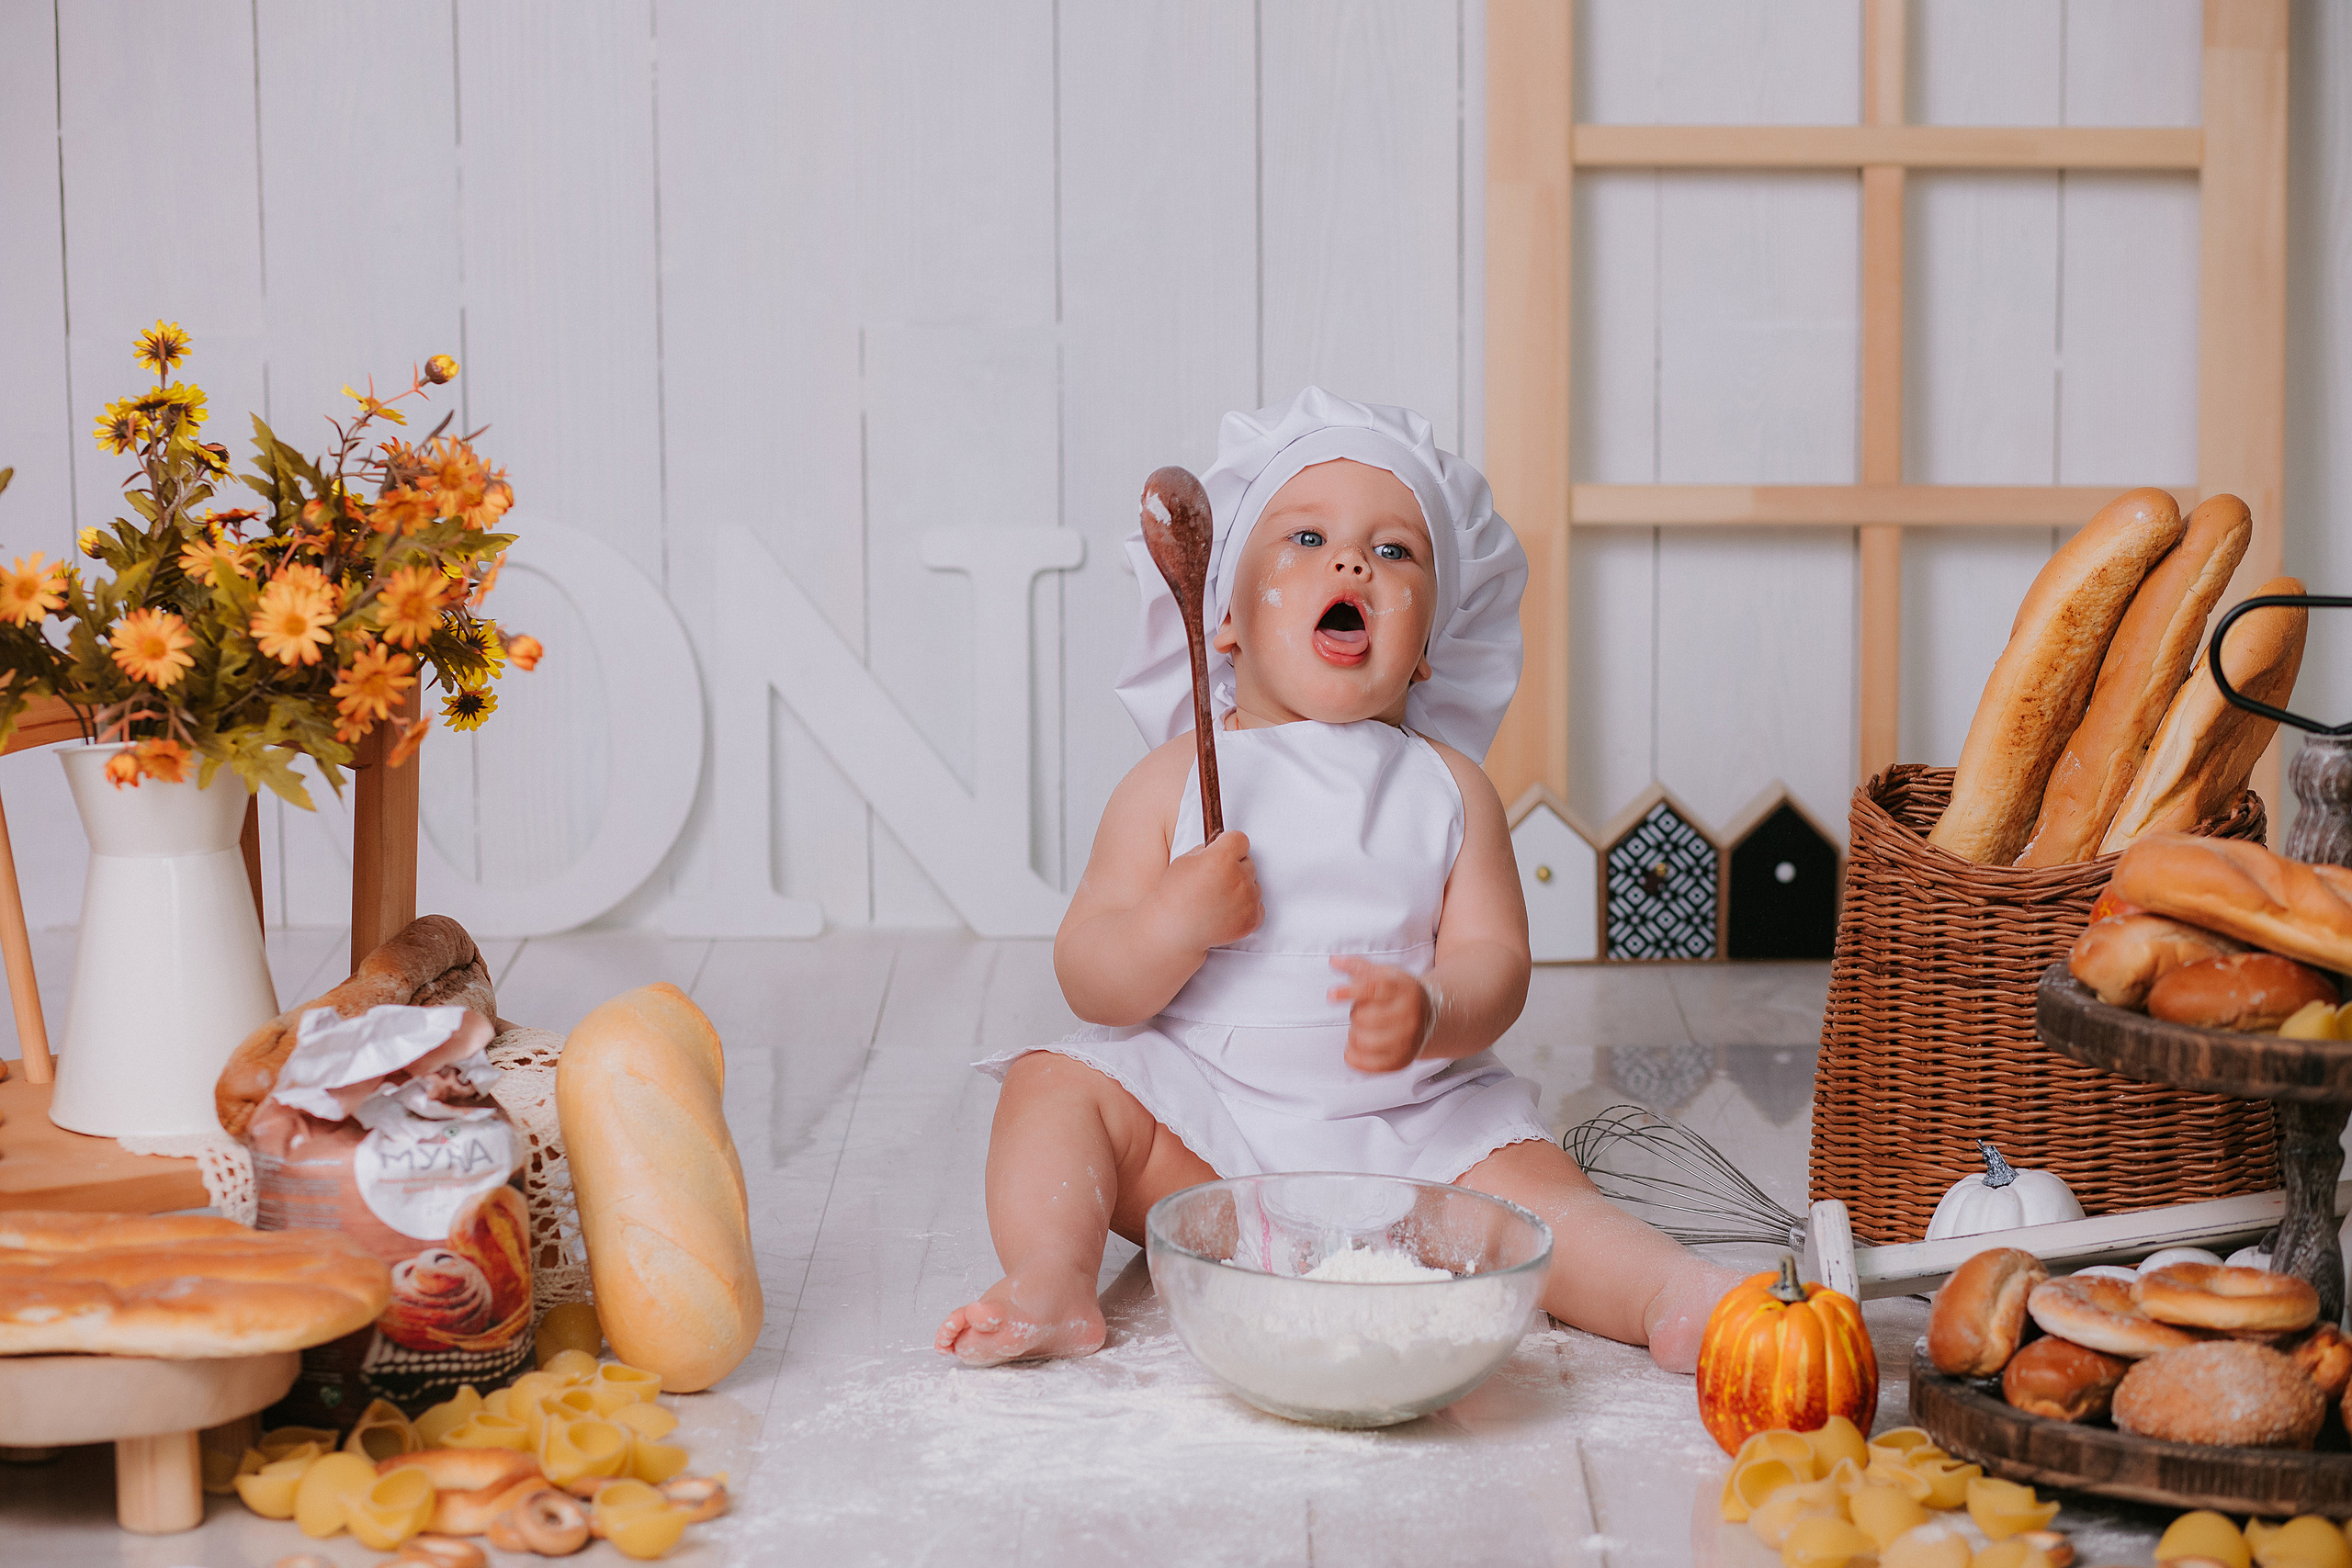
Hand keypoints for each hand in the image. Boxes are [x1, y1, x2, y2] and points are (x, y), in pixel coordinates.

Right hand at [1152, 830, 1261, 953]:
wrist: (1174, 929)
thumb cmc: (1175, 895)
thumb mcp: (1185, 860)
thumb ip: (1208, 850)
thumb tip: (1221, 847)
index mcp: (1222, 858)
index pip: (1241, 840)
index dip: (1230, 845)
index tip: (1223, 852)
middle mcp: (1239, 877)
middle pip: (1248, 862)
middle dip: (1235, 867)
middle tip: (1215, 880)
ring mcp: (1248, 900)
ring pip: (1254, 884)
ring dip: (1241, 887)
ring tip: (1219, 898)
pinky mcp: (1252, 919)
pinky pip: (1258, 904)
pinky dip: (1246, 907)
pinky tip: (1226, 910)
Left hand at [1330, 957, 1431, 1072]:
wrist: (1429, 1016)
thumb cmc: (1398, 993)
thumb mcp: (1384, 974)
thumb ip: (1357, 966)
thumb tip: (1334, 960)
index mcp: (1405, 989)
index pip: (1374, 990)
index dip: (1350, 992)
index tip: (1330, 995)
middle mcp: (1410, 1016)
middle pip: (1364, 1017)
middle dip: (1356, 1013)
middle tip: (1363, 1011)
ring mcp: (1408, 1040)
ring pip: (1364, 1041)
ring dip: (1354, 1034)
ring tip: (1362, 1028)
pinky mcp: (1402, 1061)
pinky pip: (1368, 1065)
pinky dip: (1354, 1057)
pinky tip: (1354, 1048)